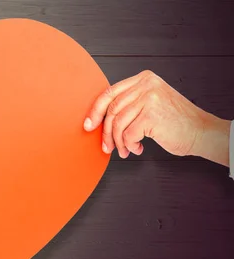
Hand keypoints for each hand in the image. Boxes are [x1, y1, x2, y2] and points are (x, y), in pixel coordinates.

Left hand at [83, 70, 230, 165]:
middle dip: (106, 132)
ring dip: (119, 142)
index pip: (109, 93)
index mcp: (144, 79)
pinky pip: (128, 134)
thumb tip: (99, 119)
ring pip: (117, 124)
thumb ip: (129, 104)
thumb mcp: (150, 104)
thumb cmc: (175, 121)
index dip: (95, 111)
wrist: (201, 131)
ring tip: (126, 149)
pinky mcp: (151, 115)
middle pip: (111, 110)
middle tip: (107, 146)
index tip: (88, 125)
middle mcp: (146, 85)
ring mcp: (149, 98)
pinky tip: (138, 148)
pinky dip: (130, 145)